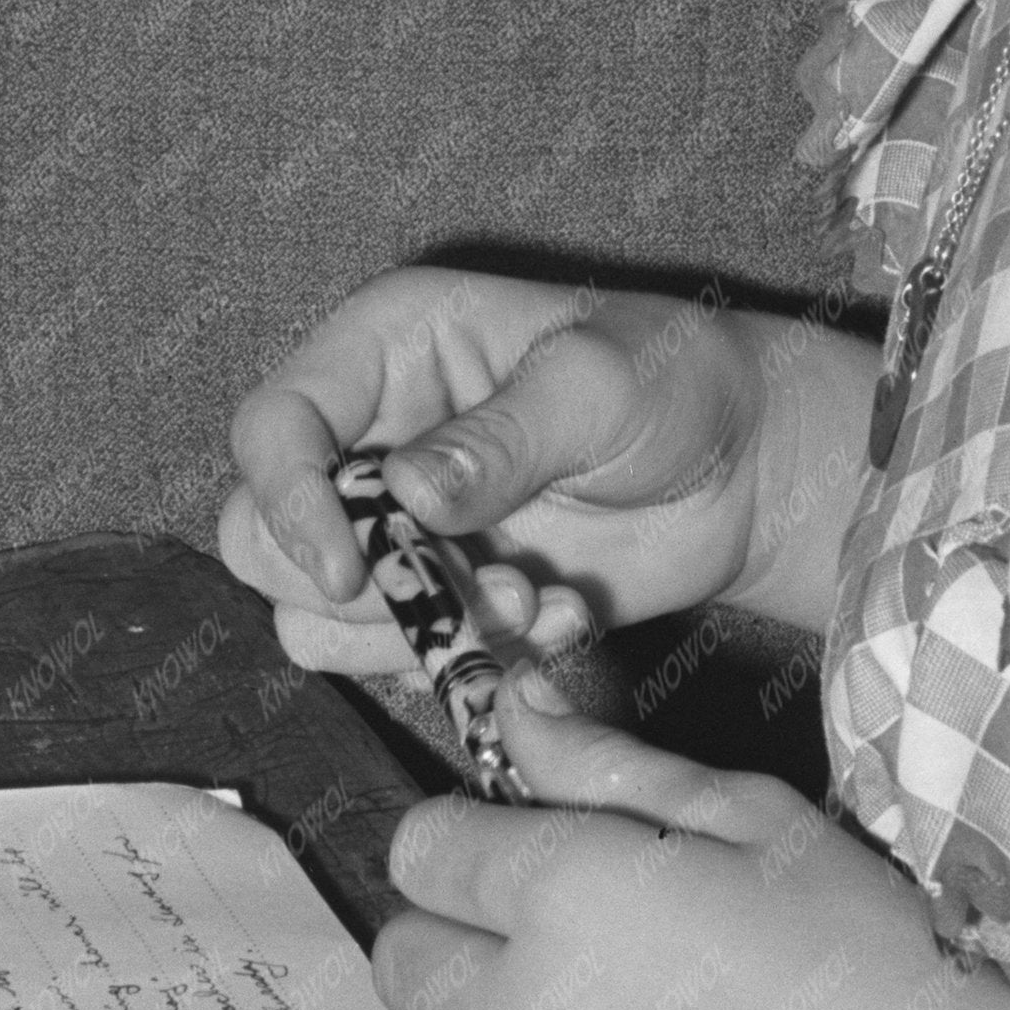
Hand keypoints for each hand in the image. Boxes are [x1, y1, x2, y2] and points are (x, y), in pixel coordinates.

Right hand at [219, 268, 862, 686]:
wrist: (746, 469)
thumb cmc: (674, 381)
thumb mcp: (596, 386)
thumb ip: (501, 438)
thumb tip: (406, 492)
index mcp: (386, 349)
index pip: (273, 427)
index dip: (286, 501)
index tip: (350, 565)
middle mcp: (370, 436)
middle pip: (263, 534)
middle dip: (354, 587)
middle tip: (460, 592)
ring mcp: (400, 524)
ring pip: (319, 613)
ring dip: (418, 630)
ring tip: (529, 603)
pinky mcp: (441, 594)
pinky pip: (399, 655)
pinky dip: (466, 659)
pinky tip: (554, 622)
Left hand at [373, 735, 969, 1009]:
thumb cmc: (851, 942)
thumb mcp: (742, 815)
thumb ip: (604, 764)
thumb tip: (511, 706)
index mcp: (562, 892)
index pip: (418, 850)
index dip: (463, 839)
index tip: (519, 848)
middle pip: (402, 959)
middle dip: (452, 932)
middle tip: (544, 932)